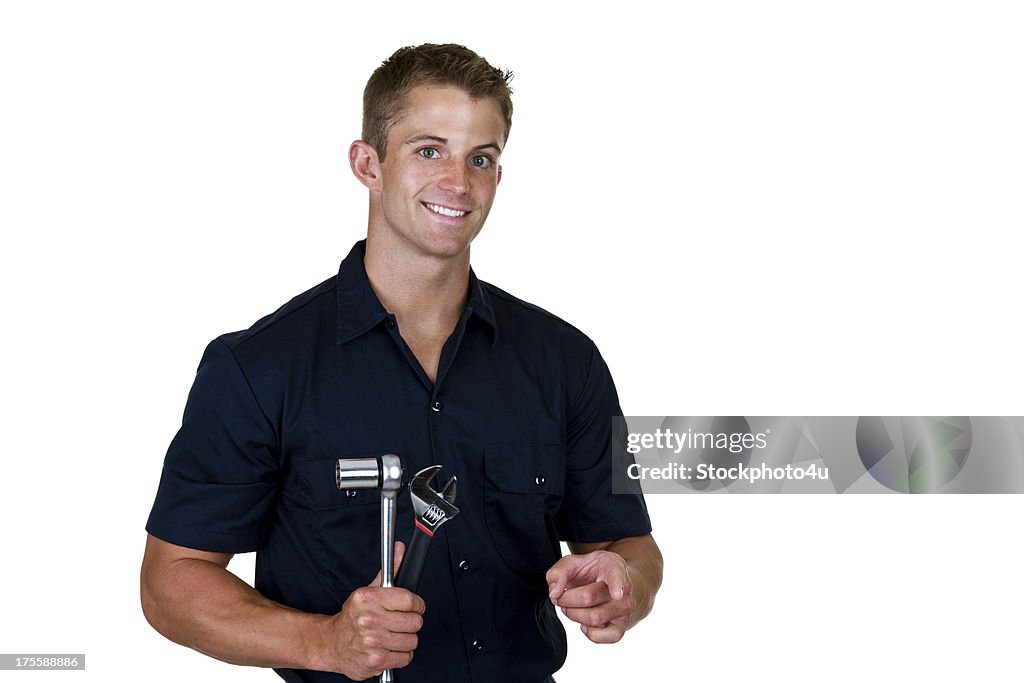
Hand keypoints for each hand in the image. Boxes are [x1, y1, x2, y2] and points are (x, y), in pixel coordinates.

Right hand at [316, 542, 425, 679]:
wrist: (332, 643)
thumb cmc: (353, 617)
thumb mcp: (368, 590)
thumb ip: (389, 570)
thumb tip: (401, 549)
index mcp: (368, 599)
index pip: (410, 600)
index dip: (416, 604)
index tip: (413, 606)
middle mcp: (369, 619)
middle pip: (414, 622)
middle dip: (411, 623)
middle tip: (400, 622)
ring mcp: (372, 642)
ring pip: (412, 641)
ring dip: (406, 640)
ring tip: (393, 635)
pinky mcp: (375, 661)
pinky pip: (405, 658)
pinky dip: (401, 655)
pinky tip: (389, 648)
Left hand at [546, 550, 633, 643]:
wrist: (611, 586)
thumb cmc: (592, 573)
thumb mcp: (573, 563)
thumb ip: (559, 572)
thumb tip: (554, 592)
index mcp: (613, 566)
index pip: (617, 576)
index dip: (617, 585)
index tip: (617, 594)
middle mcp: (624, 588)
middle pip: (588, 598)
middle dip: (566, 599)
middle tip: (561, 597)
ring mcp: (624, 609)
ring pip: (594, 618)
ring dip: (574, 615)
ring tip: (570, 608)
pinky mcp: (621, 627)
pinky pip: (608, 637)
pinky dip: (590, 633)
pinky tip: (584, 624)